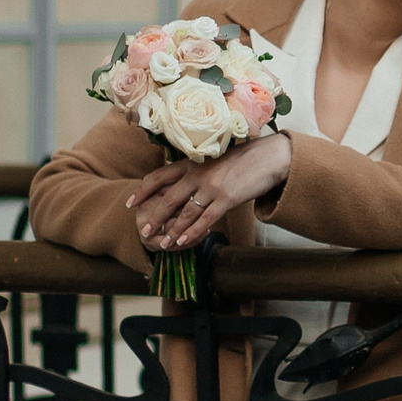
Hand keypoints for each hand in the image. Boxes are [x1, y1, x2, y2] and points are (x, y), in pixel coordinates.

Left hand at [127, 135, 292, 252]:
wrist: (270, 156)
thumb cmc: (244, 158)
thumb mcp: (214, 159)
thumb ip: (197, 170)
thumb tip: (182, 184)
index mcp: (192, 161)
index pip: (159, 175)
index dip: (143, 190)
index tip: (131, 202)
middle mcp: (198, 173)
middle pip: (168, 198)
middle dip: (154, 217)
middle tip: (144, 231)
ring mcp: (212, 186)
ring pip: (185, 213)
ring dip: (172, 231)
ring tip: (162, 244)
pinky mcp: (227, 198)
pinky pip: (205, 220)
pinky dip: (192, 232)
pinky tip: (183, 242)